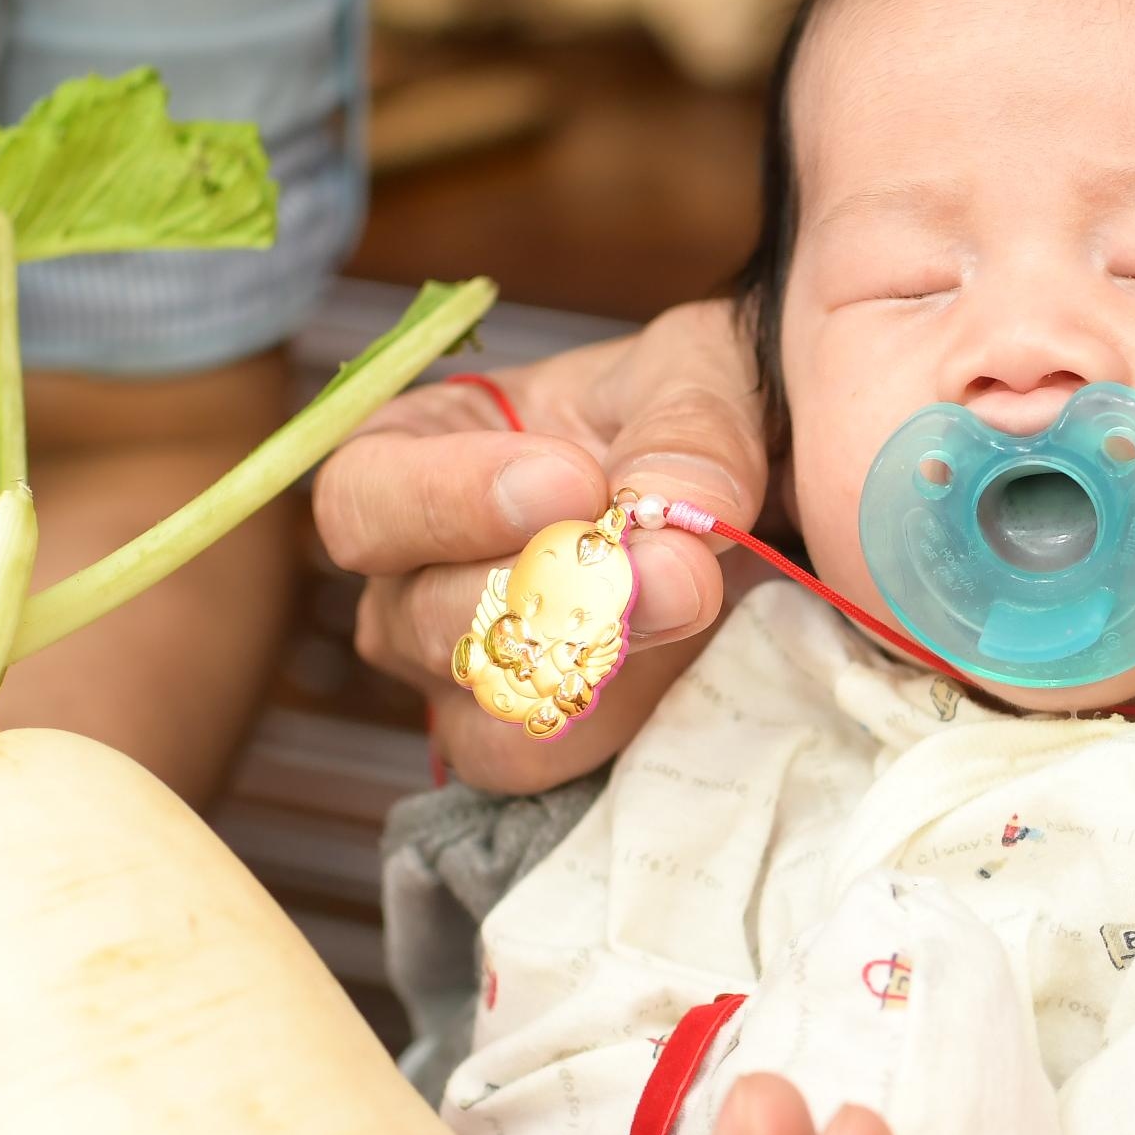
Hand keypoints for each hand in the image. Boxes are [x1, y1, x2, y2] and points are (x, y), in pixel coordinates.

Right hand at [316, 299, 767, 791]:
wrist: (770, 497)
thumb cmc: (697, 416)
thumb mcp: (702, 374)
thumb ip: (686, 426)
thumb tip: (671, 508)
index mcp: (412, 457)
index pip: (364, 498)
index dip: (449, 501)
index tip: (572, 484)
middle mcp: (412, 579)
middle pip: (414, 620)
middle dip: (550, 596)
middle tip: (673, 568)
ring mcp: (467, 674)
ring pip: (477, 707)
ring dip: (590, 666)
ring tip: (692, 605)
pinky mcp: (541, 739)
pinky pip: (545, 760)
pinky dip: (620, 719)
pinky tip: (689, 663)